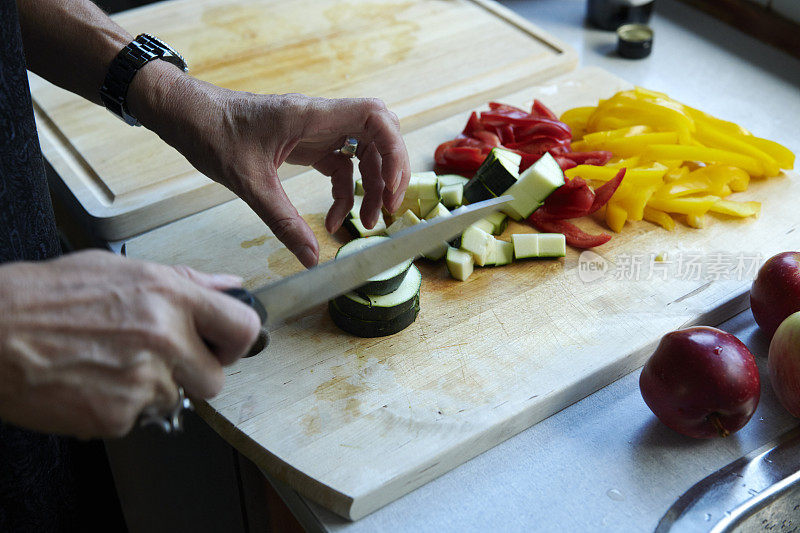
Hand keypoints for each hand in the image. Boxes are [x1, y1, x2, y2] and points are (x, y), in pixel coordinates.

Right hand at [0, 250, 260, 438]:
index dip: (236, 343)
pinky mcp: (117, 416)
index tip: (224, 347)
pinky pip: (137, 419)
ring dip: (152, 391)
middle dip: (193, 376)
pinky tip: (92, 382)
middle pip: (215, 380)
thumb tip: (227, 285)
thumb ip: (186, 281)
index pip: (243, 327)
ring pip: (173, 401)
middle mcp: (164, 338)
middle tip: (162, 362)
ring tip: (111, 365)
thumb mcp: (121, 269)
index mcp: (170, 297)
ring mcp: (142, 381)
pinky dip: (118, 408)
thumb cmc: (47, 296)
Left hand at [129, 65, 410, 267]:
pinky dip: (344, 193)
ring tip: (367, 222)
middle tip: (387, 209)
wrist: (185, 115)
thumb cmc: (211, 132)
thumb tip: (311, 258)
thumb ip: (283, 222)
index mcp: (310, 115)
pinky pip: (339, 166)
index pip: (375, 117)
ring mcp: (315, 131)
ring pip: (362, 154)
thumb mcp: (249, 183)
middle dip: (389, 173)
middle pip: (378, 137)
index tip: (393, 188)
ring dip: (370, 187)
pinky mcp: (306, 144)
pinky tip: (334, 220)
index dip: (395, 149)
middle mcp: (319, 119)